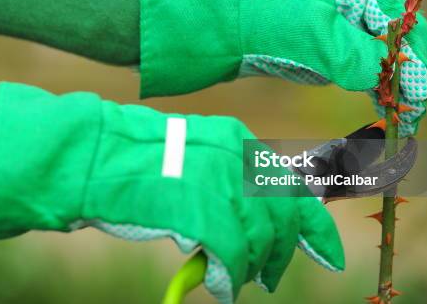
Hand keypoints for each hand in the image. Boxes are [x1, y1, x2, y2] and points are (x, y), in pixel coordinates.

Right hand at [0, 82, 342, 302]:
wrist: (97, 156)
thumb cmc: (139, 160)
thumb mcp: (196, 157)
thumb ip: (229, 180)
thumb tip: (256, 219)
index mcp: (238, 141)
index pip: (294, 187)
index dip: (315, 227)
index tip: (329, 254)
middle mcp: (237, 158)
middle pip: (282, 219)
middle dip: (280, 254)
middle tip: (269, 277)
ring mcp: (222, 184)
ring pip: (260, 241)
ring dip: (251, 268)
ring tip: (235, 281)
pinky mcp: (204, 212)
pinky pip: (231, 258)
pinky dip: (229, 278)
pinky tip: (220, 286)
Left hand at [139, 0, 426, 135]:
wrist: (216, 22)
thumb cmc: (267, 18)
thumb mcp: (320, 35)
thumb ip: (362, 58)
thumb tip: (389, 81)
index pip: (407, 29)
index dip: (416, 67)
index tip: (418, 104)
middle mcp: (353, 3)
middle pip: (395, 45)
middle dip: (405, 82)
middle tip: (410, 122)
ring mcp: (335, 25)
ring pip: (376, 60)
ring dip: (389, 89)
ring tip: (398, 122)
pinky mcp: (318, 47)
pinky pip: (355, 68)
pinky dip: (368, 88)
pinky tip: (375, 108)